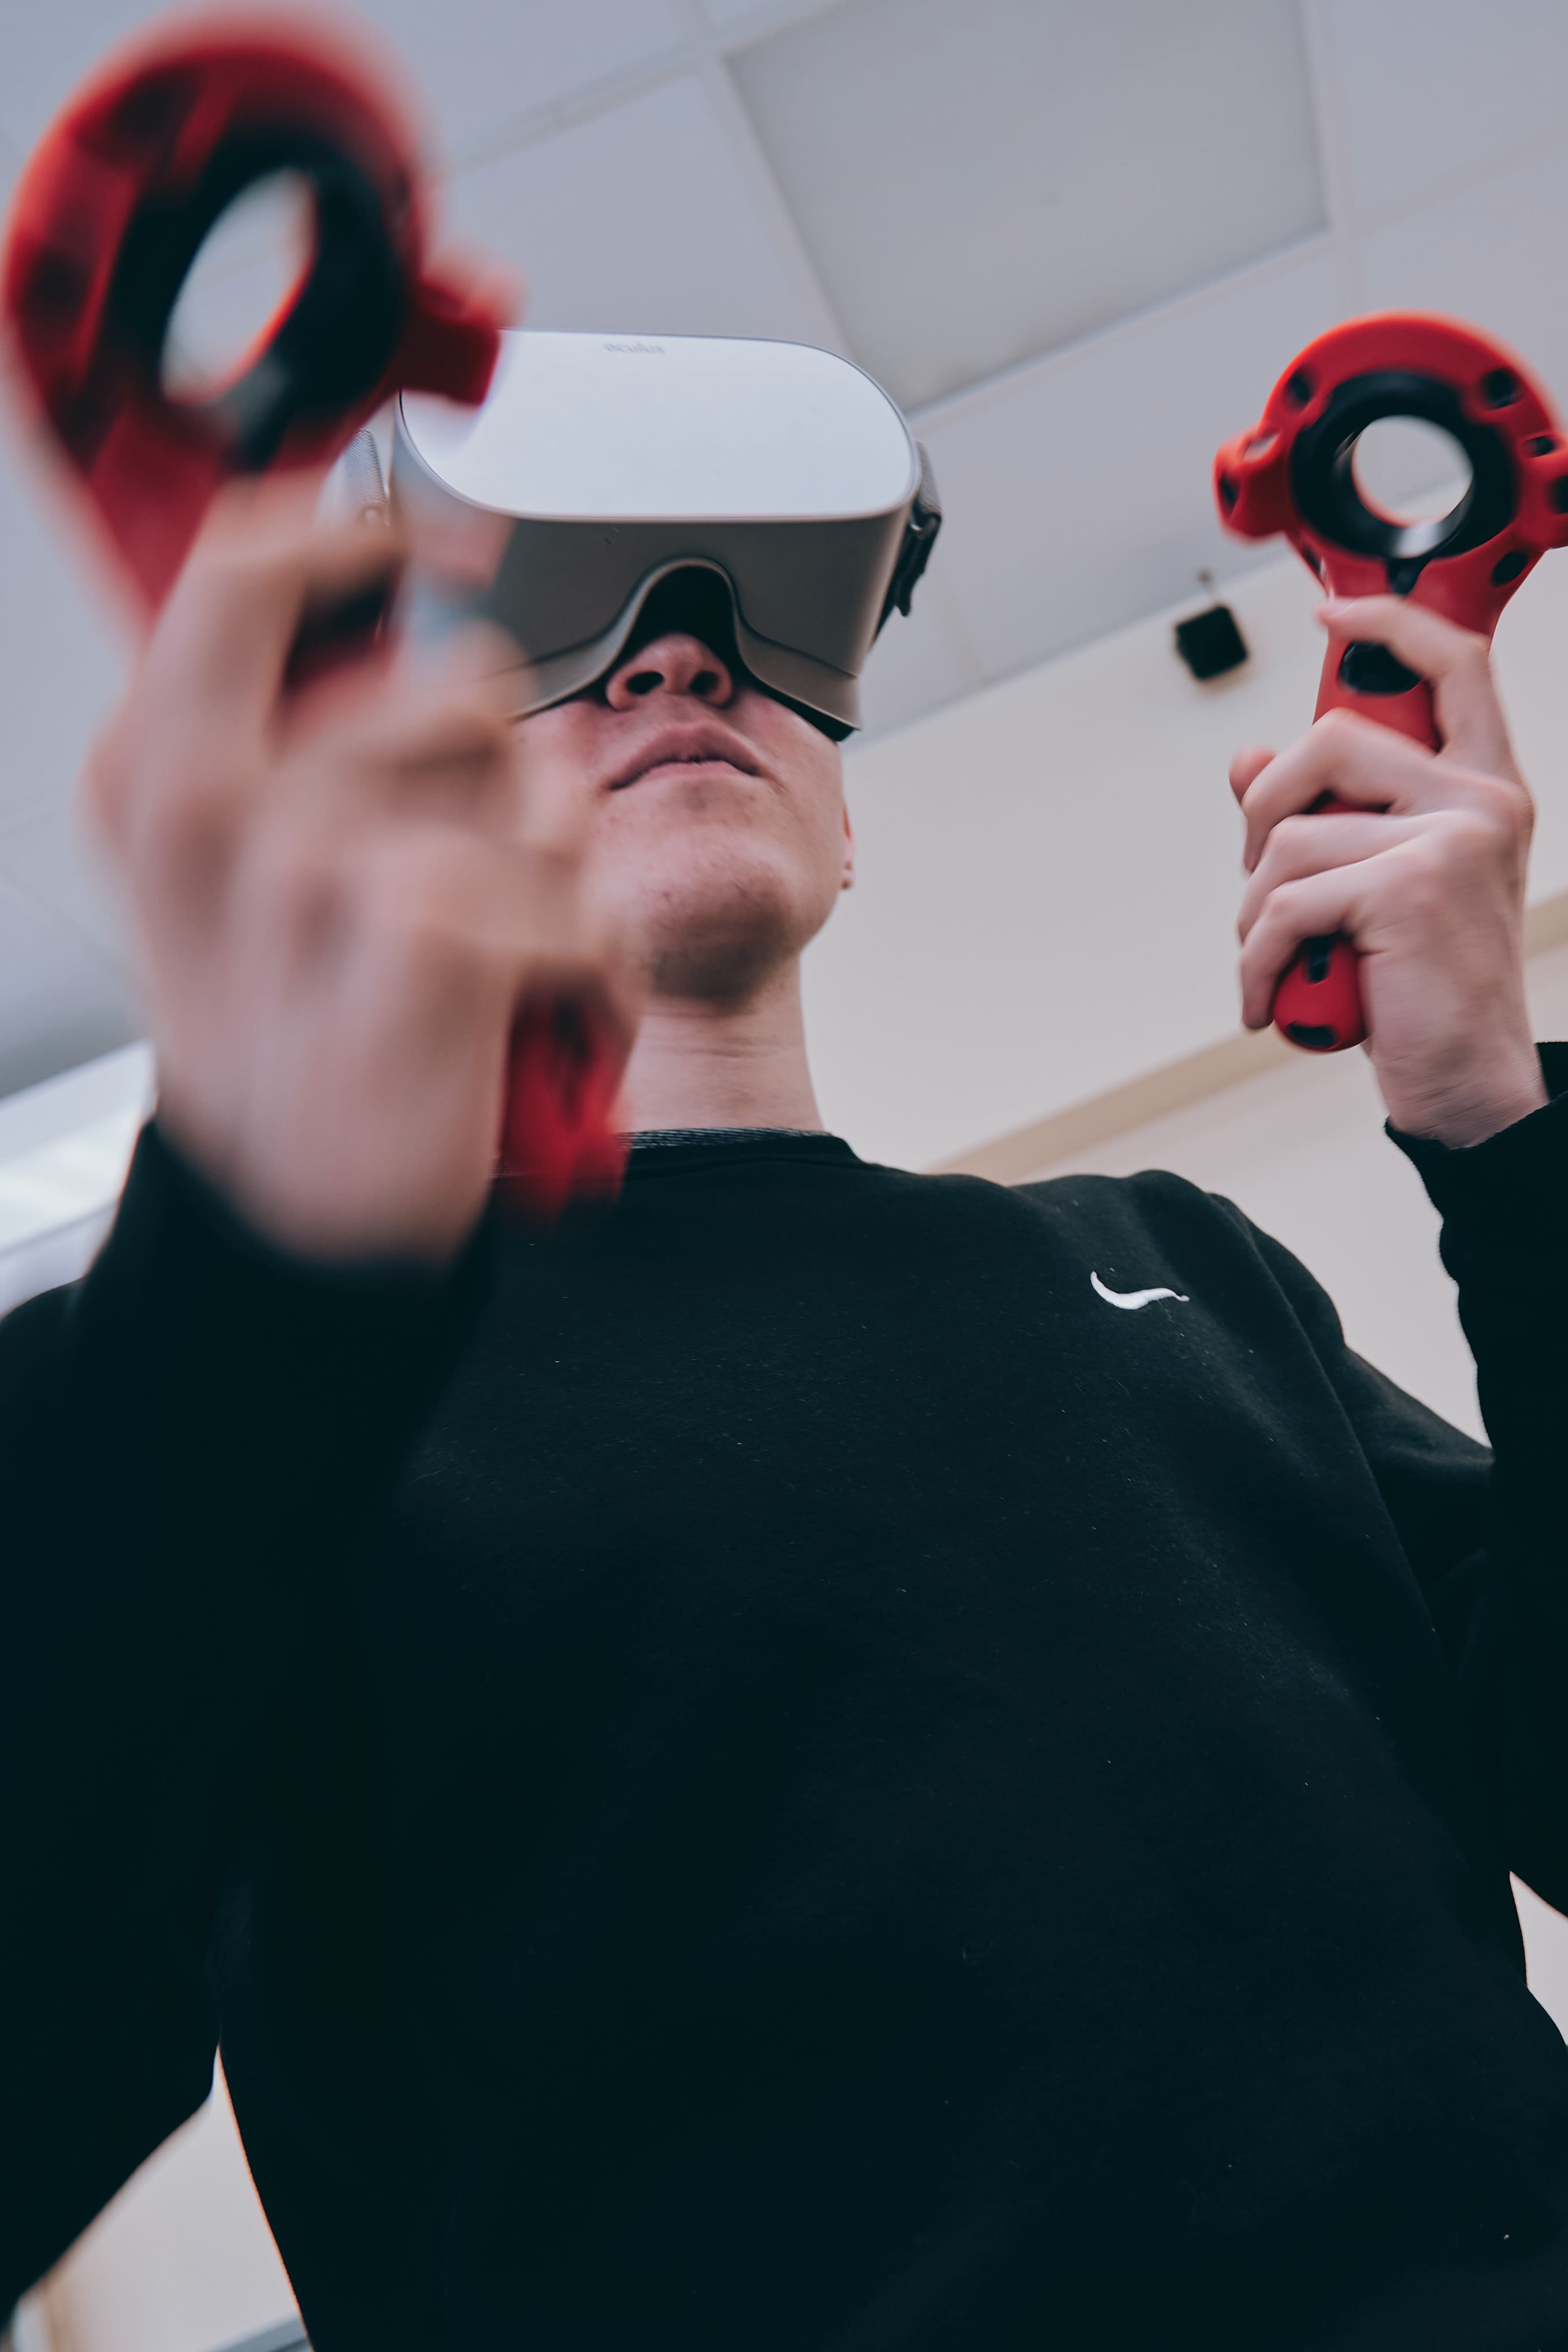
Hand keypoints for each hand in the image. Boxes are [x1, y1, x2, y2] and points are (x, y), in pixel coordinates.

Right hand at [86, 473, 636, 1260]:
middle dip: (504, 779)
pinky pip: (582, 897)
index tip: (430, 539)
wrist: (307, 1225)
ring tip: (487, 971)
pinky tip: (529, 1026)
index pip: (243, 566)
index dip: (361, 535)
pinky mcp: (427, 934)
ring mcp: (313, 868)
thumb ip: (277, 727)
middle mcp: (215, 802)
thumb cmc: (301, 1038)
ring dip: (553, 887)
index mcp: (153, 766)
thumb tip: (377, 563)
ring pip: (540, 794)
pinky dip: (595, 974)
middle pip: (457, 683)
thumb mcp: (238, 872)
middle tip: (455, 880)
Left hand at [1230, 597, 1545, 1147]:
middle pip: (1332, 739)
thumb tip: (1247, 761)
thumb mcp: (1373, 889)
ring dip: (1253, 909)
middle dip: (1263, 810)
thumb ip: (1325, 819)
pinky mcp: (1410, 890)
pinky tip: (1263, 999)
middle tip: (1263, 884)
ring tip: (1273, 960)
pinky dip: (1253, 958)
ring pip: (1290, 834)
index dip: (1388, 624)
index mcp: (1482, 787)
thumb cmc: (1423, 988)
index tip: (1330, 615)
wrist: (1467, 1083)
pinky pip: (1285, 902)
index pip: (1452, 664)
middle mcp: (1481, 800)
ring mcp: (1452, 841)